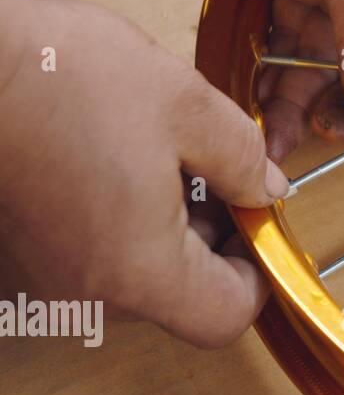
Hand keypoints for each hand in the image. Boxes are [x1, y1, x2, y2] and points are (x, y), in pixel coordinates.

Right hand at [0, 0, 286, 347]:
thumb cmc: (61, 78)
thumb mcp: (187, 107)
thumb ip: (243, 160)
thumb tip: (267, 191)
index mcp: (137, 271)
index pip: (225, 316)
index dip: (257, 271)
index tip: (258, 220)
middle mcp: (85, 293)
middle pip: (180, 296)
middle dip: (212, 237)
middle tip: (215, 170)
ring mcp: (44, 278)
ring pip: (135, 273)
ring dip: (166, 224)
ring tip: (162, 153)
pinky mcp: (18, 254)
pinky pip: (91, 256)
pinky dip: (119, 219)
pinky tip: (116, 157)